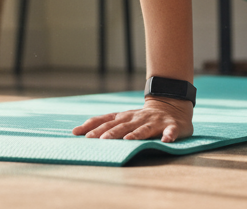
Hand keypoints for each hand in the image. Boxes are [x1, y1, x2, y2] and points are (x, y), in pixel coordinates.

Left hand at [71, 97, 192, 141]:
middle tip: (100, 140)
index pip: (105, 121)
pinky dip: (168, 135)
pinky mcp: (170, 126)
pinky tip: (166, 139)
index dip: (93, 127)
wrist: (170, 106)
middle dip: (111, 133)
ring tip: (128, 140)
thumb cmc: (141, 117)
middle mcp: (137, 118)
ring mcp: (154, 122)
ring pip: (143, 129)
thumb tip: (76, 131)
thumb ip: (104, 124)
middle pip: (122, 126)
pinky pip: (170, 131)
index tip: (79, 134)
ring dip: (136, 134)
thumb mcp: (122, 118)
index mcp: (124, 117)